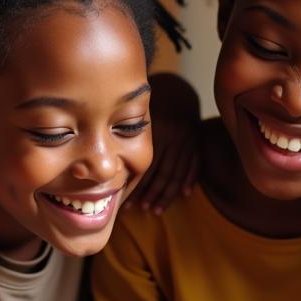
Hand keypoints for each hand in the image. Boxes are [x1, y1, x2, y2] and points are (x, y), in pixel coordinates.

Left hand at [131, 73, 199, 212]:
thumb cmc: (153, 107)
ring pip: (176, 172)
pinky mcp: (197, 142)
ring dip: (167, 193)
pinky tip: (184, 195)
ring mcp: (187, 141)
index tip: (127, 201)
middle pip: (162, 172)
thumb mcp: (138, 115)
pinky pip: (195, 164)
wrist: (179, 91)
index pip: (146, 166)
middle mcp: (173, 138)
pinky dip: (190, 180)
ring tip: (156, 209)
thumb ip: (125, 135)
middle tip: (143, 208)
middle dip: (151, 193)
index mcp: (157, 133)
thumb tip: (103, 161)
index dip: (137, 186)